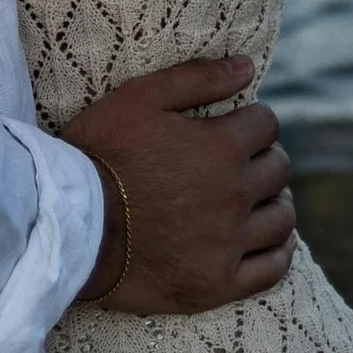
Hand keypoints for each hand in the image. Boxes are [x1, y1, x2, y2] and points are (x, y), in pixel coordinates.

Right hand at [62, 56, 294, 316]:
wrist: (71, 226)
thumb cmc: (101, 154)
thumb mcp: (140, 98)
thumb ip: (197, 77)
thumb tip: (247, 67)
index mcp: (222, 148)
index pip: (266, 124)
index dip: (253, 120)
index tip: (236, 127)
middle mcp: (234, 196)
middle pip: (278, 169)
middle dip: (265, 157)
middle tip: (243, 162)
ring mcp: (229, 244)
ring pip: (281, 219)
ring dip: (275, 202)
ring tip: (258, 200)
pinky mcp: (217, 285)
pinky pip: (272, 270)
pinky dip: (278, 252)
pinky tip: (268, 242)